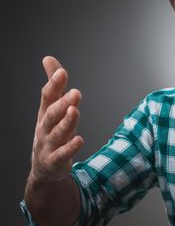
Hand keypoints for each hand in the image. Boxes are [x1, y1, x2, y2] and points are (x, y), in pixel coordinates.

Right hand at [31, 56, 83, 182]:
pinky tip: (79, 140)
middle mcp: (45, 127)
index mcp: (45, 113)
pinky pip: (62, 154)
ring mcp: (49, 145)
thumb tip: (48, 58)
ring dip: (67, 122)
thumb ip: (54, 85)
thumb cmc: (51, 131)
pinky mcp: (56, 161)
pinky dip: (70, 148)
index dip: (54, 85)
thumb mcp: (52, 108)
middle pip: (52, 114)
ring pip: (57, 133)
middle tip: (75, 93)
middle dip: (63, 103)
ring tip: (75, 111)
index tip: (62, 73)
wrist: (44, 167)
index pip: (47, 97)